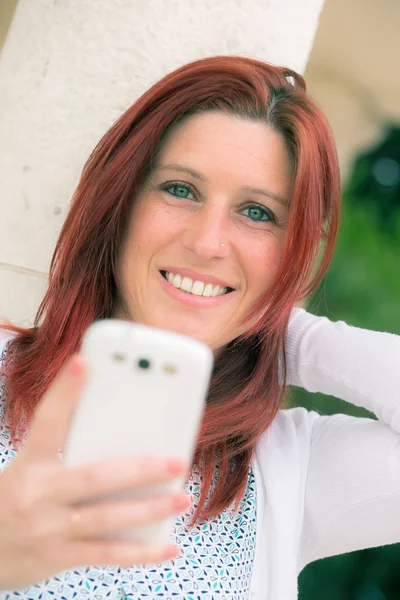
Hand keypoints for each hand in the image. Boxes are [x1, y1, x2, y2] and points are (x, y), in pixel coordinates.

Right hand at [0, 355, 189, 590]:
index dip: (64, 391)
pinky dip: (141, 553)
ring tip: (182, 497)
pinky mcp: (59, 557)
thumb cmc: (18, 499)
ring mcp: (48, 530)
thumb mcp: (31, 468)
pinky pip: (107, 555)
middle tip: (176, 460)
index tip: (83, 361)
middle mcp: (37, 495)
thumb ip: (67, 451)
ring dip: (149, 508)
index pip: (47, 420)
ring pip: (106, 518)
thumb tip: (126, 435)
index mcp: (30, 463)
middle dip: (139, 469)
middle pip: (94, 477)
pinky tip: (169, 547)